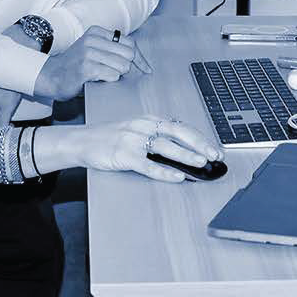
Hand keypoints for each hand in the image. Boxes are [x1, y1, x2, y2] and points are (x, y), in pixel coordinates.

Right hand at [32, 27, 150, 100]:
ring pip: (123, 66)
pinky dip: (109, 81)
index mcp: (96, 32)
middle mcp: (93, 39)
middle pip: (129, 54)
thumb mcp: (93, 50)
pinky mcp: (86, 67)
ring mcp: (89, 52)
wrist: (51, 76)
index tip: (145, 70)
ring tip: (103, 76)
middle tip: (115, 74)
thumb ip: (114, 51)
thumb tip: (143, 64)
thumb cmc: (75, 67)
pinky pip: (112, 75)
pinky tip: (98, 80)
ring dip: (117, 76)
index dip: (140, 59)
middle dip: (127, 68)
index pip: (130, 43)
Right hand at [78, 116, 222, 181]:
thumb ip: (157, 136)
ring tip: (201, 163)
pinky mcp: (123, 154)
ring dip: (185, 155)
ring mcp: (132, 139)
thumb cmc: (109, 137)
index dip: (200, 137)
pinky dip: (163, 171)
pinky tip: (176, 176)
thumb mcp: (135, 130)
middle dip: (199, 143)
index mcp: (148, 120)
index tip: (215, 148)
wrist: (82, 140)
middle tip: (214, 155)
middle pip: (177, 132)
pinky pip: (147, 164)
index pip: (180, 126)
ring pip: (164, 146)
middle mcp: (142, 126)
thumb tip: (185, 150)